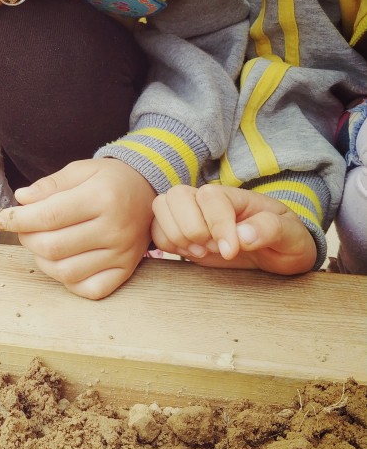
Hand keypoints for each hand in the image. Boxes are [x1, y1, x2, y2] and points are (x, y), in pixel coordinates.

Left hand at [0, 158, 154, 299]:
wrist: (148, 192)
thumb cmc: (109, 181)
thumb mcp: (81, 170)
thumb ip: (50, 185)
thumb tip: (22, 199)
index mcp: (102, 197)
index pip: (49, 215)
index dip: (18, 219)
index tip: (1, 218)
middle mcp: (114, 229)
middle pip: (53, 246)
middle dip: (27, 238)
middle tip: (25, 228)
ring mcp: (122, 254)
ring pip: (66, 272)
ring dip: (43, 260)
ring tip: (43, 243)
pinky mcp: (125, 271)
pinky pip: (88, 289)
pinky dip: (68, 281)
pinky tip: (64, 261)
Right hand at [151, 184, 316, 273]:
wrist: (279, 254)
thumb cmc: (286, 241)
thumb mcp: (292, 235)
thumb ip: (270, 230)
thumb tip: (242, 235)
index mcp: (236, 196)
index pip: (211, 198)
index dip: (216, 224)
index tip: (232, 251)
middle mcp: (209, 202)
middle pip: (177, 194)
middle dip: (190, 228)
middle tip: (213, 248)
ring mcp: (193, 215)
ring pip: (161, 207)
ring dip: (176, 235)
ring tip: (201, 252)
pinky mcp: (182, 232)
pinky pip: (157, 230)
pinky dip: (167, 244)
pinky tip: (190, 254)